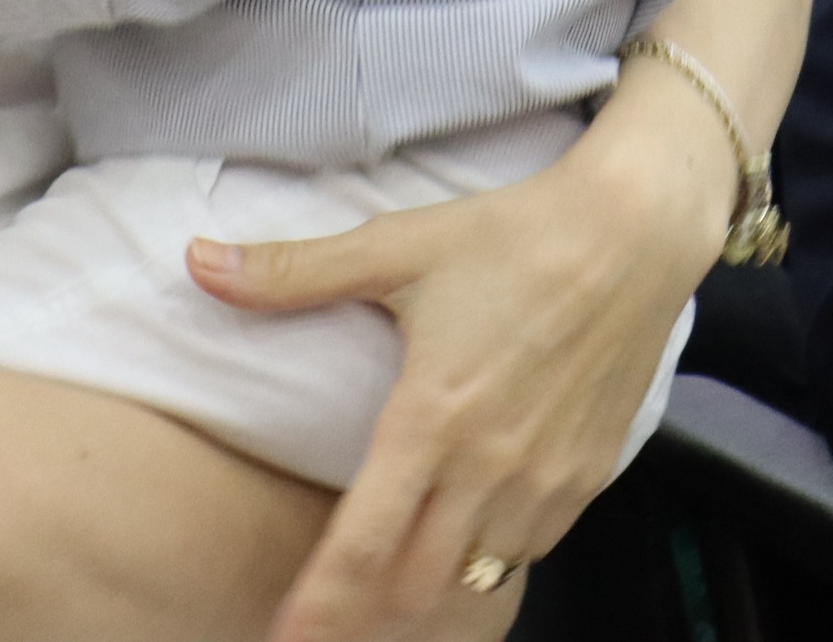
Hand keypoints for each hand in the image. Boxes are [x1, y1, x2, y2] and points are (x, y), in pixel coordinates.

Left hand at [193, 96, 723, 641]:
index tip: (288, 638)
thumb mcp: (399, 245)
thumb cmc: (515, 234)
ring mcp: (546, 478)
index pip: (364, 545)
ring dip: (431, 585)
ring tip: (393, 578)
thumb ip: (294, 270)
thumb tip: (198, 262)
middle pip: (416, 586)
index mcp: (432, 417)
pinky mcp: (589, 475)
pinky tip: (468, 534)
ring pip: (477, 576)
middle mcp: (490, 465)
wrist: (634, 231)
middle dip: (366, 612)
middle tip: (329, 615)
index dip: (321, 605)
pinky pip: (530, 548)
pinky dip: (491, 556)